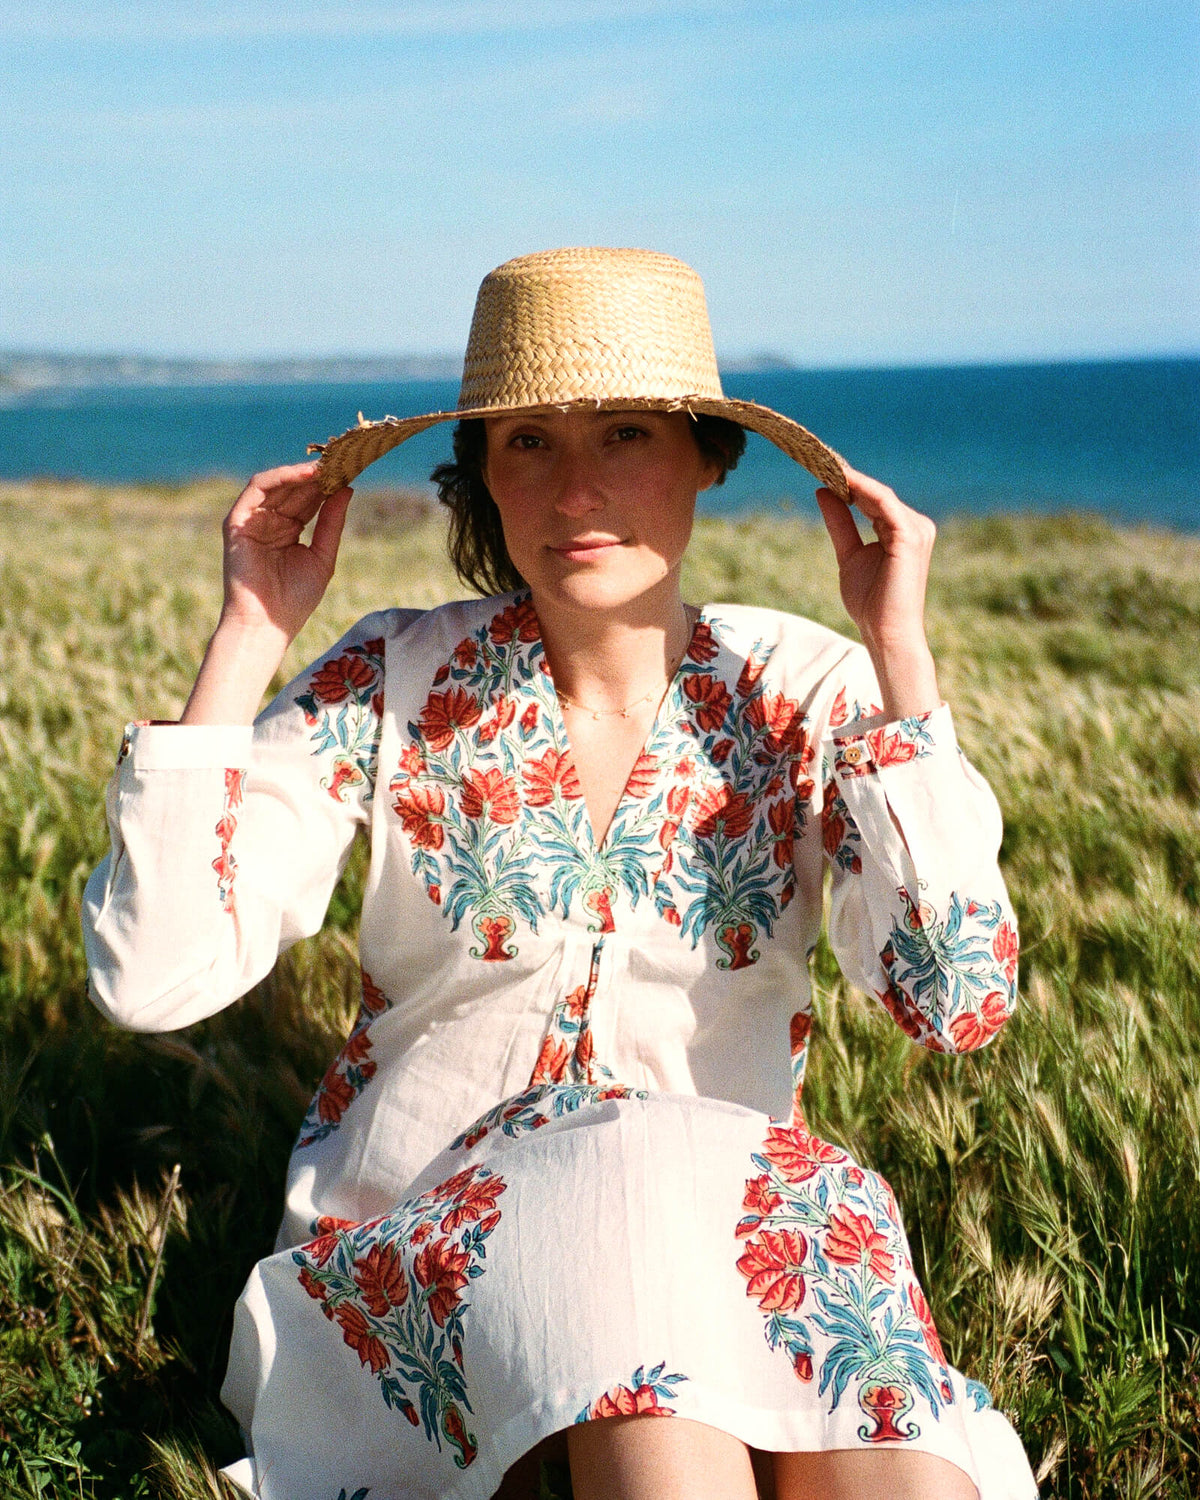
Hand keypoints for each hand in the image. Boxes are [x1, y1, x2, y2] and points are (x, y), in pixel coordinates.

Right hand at [219, 460, 352, 644]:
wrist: (267, 624)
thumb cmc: (295, 599)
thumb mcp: (322, 556)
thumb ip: (332, 522)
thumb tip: (347, 489)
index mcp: (288, 531)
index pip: (308, 500)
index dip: (329, 486)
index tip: (352, 472)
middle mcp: (269, 522)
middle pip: (294, 489)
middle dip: (319, 475)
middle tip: (344, 460)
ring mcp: (252, 521)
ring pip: (277, 484)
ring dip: (302, 473)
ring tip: (329, 466)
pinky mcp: (237, 521)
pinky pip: (258, 489)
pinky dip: (281, 477)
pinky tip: (306, 475)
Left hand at [815, 467, 939, 719]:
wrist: (885, 632)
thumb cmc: (871, 602)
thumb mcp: (849, 555)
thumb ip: (840, 523)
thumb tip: (823, 492)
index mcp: (902, 530)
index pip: (873, 499)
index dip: (847, 484)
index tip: (819, 469)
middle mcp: (915, 525)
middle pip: (877, 493)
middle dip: (846, 477)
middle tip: (815, 458)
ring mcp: (917, 529)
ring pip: (879, 494)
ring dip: (851, 479)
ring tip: (822, 465)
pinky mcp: (911, 535)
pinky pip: (883, 502)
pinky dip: (862, 489)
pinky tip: (840, 480)